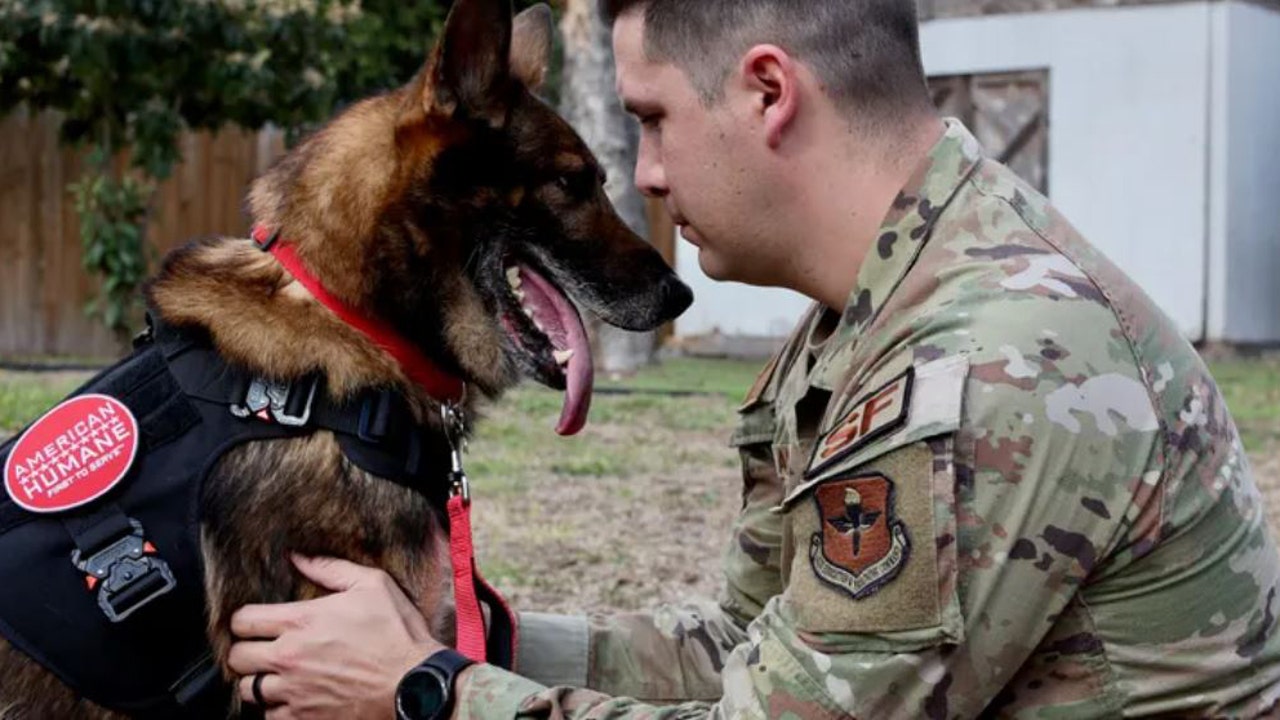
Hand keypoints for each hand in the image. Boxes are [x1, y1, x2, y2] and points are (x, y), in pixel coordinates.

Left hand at [228, 554, 445, 719]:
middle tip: (262, 650)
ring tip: (275, 676)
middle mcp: (289, 657)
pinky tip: (293, 697)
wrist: (414, 683)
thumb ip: (331, 568)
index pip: (242, 621)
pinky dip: (277, 708)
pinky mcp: (304, 718)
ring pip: (248, 690)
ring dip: (259, 681)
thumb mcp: (373, 585)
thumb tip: (298, 557)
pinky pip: (269, 716)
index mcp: (301, 622)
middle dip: (245, 651)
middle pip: (236, 657)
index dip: (245, 620)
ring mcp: (294, 691)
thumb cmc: (397, 633)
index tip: (255, 623)